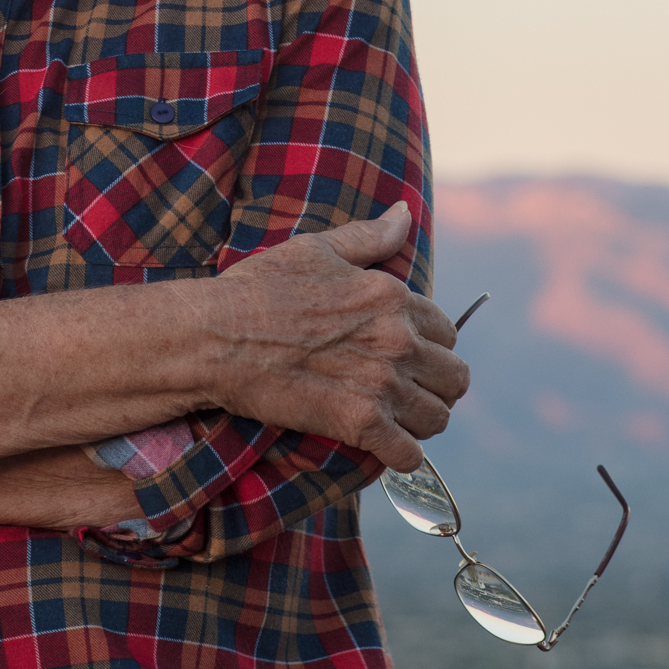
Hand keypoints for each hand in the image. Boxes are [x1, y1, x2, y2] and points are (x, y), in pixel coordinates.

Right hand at [205, 204, 468, 471]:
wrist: (214, 336)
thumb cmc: (259, 288)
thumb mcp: (316, 249)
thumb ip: (368, 237)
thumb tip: (405, 212)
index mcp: (391, 296)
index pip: (447, 330)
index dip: (431, 344)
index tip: (411, 354)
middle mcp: (396, 339)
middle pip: (454, 376)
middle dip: (436, 385)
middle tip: (410, 391)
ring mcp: (380, 383)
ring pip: (437, 417)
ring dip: (422, 422)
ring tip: (399, 420)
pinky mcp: (358, 422)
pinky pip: (408, 454)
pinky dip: (402, 456)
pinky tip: (386, 448)